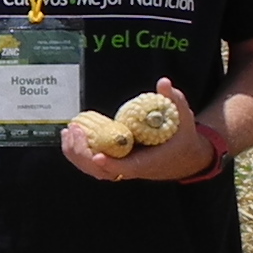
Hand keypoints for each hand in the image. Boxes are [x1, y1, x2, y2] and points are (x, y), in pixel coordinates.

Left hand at [59, 77, 220, 183]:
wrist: (183, 158)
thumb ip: (175, 101)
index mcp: (147, 163)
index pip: (126, 167)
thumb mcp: (183, 119)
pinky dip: (78, 153)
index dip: (111, 163)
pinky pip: (90, 163)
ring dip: (76, 153)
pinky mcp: (113, 163)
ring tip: (69, 131)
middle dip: (83, 153)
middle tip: (75, 130)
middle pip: (101, 170)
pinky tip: (70, 135)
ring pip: (92, 169)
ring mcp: (120, 167)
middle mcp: (131, 169)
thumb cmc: (182, 138)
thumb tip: (163, 83)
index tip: (97, 155)